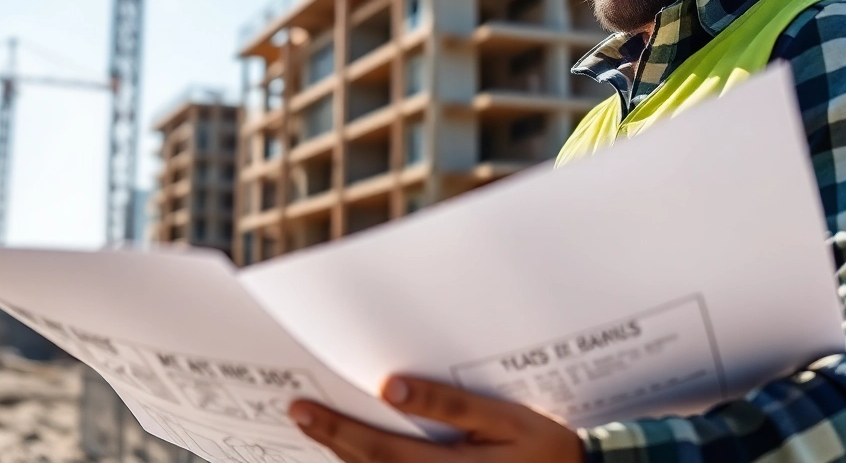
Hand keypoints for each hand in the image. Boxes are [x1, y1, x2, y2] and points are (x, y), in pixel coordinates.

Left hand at [288, 375, 585, 462]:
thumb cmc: (547, 449)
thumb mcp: (508, 421)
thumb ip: (450, 406)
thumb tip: (392, 389)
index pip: (377, 452)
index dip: (336, 431)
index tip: (303, 408)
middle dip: (331, 439)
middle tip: (298, 412)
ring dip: (344, 456)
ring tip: (318, 428)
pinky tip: (355, 450)